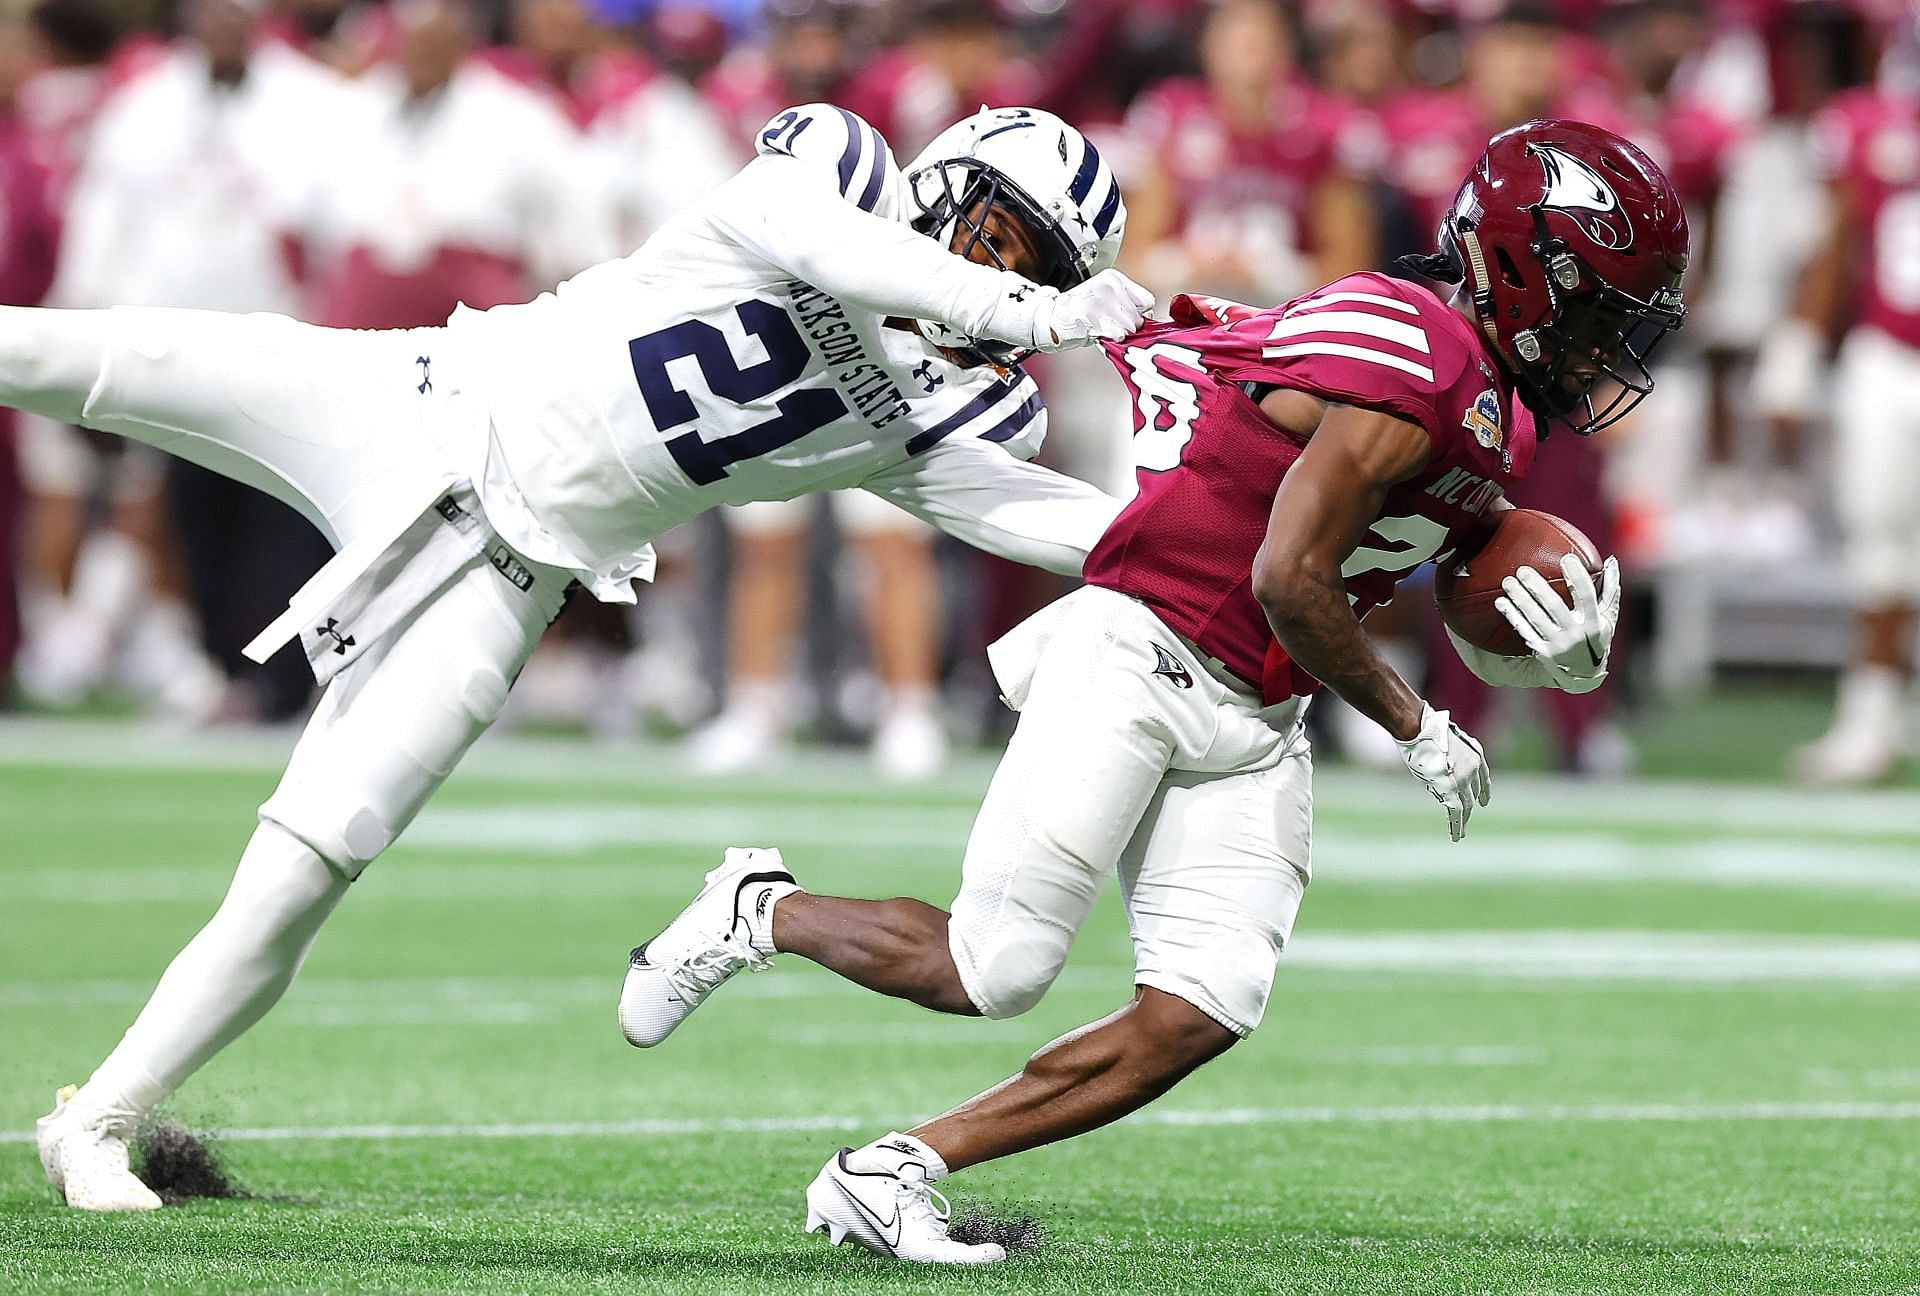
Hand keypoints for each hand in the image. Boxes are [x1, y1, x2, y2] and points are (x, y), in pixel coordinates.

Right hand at [1033, 269, 1153, 351]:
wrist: (1052, 316)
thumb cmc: (1080, 308)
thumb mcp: (1105, 294)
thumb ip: (1126, 301)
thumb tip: (1147, 317)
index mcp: (1113, 278)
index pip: (1147, 301)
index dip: (1139, 313)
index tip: (1127, 316)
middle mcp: (1108, 287)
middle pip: (1140, 316)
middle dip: (1130, 325)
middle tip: (1112, 323)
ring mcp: (1101, 303)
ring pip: (1131, 327)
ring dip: (1120, 333)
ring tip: (1104, 326)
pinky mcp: (1094, 319)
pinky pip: (1118, 335)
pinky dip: (1111, 338)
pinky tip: (1099, 331)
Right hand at [1395, 704, 1490, 841]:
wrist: (1419, 728)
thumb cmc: (1425, 731)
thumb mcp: (1446, 742)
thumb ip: (1451, 757)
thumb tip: (1443, 772)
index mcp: (1475, 754)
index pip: (1484, 778)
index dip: (1484, 791)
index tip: (1484, 802)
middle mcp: (1473, 768)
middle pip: (1473, 794)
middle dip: (1470, 807)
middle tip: (1466, 820)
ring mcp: (1463, 779)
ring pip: (1467, 806)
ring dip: (1464, 821)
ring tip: (1461, 833)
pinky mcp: (1450, 789)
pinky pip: (1456, 812)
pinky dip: (1457, 825)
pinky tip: (1457, 835)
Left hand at [1495, 554, 1619, 693]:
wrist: (1584, 674)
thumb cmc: (1596, 638)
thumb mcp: (1609, 617)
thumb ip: (1610, 589)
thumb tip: (1611, 561)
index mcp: (1594, 622)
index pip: (1586, 596)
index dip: (1578, 577)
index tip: (1567, 558)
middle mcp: (1576, 634)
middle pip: (1554, 607)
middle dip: (1538, 587)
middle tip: (1523, 570)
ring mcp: (1558, 644)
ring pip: (1536, 618)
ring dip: (1520, 599)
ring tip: (1508, 582)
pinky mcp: (1543, 652)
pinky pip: (1525, 631)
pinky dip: (1512, 616)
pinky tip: (1500, 602)